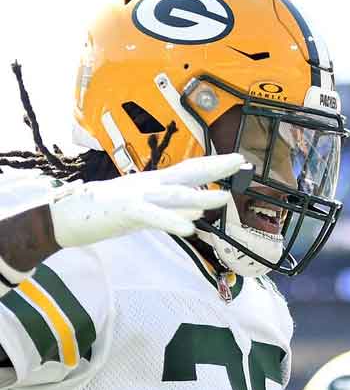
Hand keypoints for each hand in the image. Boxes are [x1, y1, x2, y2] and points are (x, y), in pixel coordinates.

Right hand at [48, 153, 240, 247]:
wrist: (70, 214)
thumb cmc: (110, 211)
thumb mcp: (147, 211)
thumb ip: (172, 212)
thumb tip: (197, 214)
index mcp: (155, 182)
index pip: (190, 170)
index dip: (214, 164)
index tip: (238, 160)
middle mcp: (150, 184)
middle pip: (187, 173)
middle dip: (214, 167)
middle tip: (239, 161)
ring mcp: (138, 196)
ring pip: (174, 195)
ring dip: (200, 196)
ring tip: (223, 198)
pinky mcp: (126, 212)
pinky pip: (153, 217)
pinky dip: (171, 222)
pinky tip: (189, 229)